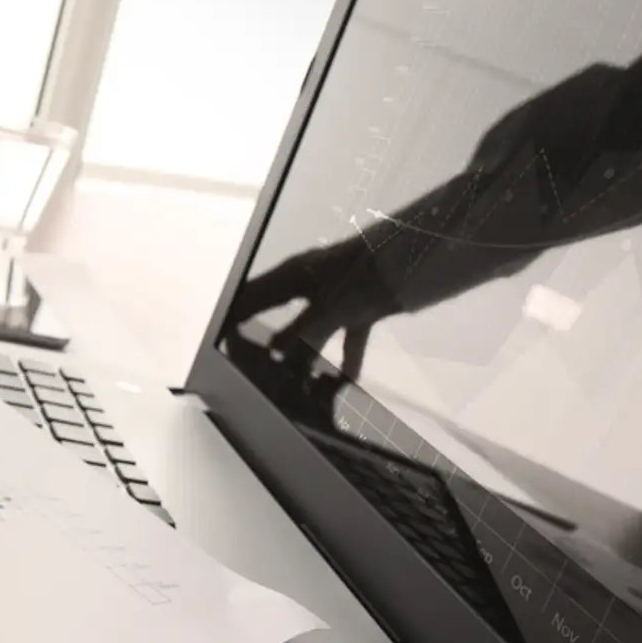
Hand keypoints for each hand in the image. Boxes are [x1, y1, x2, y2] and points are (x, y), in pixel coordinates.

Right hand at [227, 242, 391, 380]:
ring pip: (311, 331)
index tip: (224, 346)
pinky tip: (347, 383)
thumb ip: (304, 338)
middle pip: (278, 317)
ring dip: (306, 358)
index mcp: (292, 275)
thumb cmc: (365, 273)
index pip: (251, 299)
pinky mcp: (360, 305)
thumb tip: (282, 364)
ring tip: (297, 387)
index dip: (235, 320)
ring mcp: (335, 294)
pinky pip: (347, 336)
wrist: (417, 255)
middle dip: (268, 345)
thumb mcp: (330, 309)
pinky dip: (347, 358)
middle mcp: (309, 282)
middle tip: (257, 371)